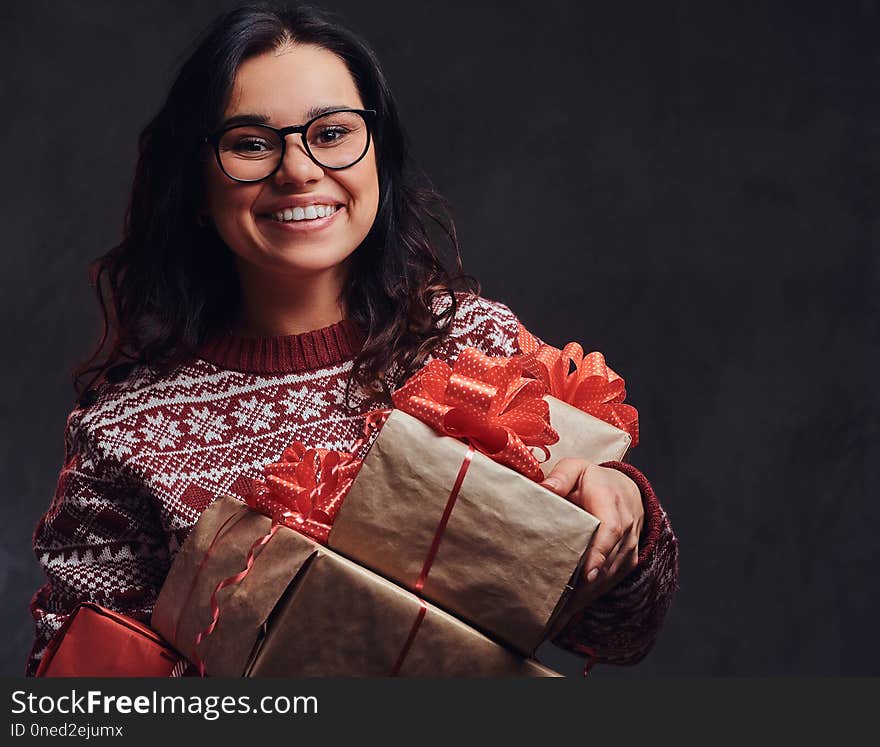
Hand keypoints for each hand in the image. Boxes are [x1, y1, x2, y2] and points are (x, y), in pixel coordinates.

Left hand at [540, 458, 643, 634]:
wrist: (627, 492)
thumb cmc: (596, 481)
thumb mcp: (578, 468)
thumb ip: (562, 477)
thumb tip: (544, 489)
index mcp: (613, 507)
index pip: (611, 531)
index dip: (600, 553)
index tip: (588, 573)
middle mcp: (626, 533)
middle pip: (606, 564)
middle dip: (583, 588)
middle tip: (556, 608)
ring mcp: (626, 552)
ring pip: (605, 580)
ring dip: (582, 600)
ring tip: (554, 620)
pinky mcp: (623, 565)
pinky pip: (605, 586)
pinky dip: (586, 602)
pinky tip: (563, 618)